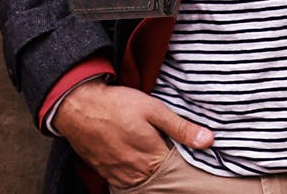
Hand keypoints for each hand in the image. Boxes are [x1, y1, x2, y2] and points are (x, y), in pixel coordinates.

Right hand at [52, 80, 214, 188]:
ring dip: (151, 171)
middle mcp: (136, 173)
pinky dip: (135, 174)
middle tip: (166, 147)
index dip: (184, 158)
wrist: (78, 107)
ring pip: (145, 182)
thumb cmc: (116, 105)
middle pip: (162, 177)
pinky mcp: (107, 175)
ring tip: (151, 152)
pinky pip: (128, 183)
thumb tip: (208, 141)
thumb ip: (181, 128)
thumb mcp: (153, 109)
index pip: (178, 168)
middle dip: (168, 166)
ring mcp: (120, 176)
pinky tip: (136, 159)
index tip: (186, 149)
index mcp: (152, 157)